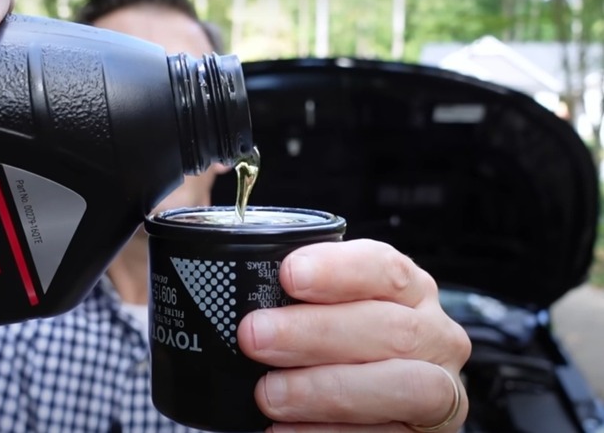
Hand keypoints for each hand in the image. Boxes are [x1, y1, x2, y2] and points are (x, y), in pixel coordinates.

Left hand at [238, 239, 470, 431]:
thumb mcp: (336, 311)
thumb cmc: (351, 346)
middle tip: (255, 337)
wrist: (381, 406)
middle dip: (315, 332)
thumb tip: (242, 293)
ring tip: (269, 394)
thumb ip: (306, 302)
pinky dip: (330, 432)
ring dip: (325, 388)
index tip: (288, 275)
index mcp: (411, 290)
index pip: (384, 267)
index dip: (337, 269)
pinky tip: (285, 430)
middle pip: (388, 328)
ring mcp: (441, 389)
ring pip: (401, 385)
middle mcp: (434, 335)